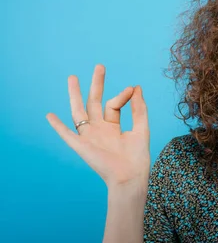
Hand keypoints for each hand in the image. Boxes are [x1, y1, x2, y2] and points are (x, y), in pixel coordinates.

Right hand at [46, 64, 150, 188]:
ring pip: (79, 112)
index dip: (123, 95)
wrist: (130, 176)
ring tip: (72, 78)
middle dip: (96, 84)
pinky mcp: (82, 146)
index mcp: (112, 126)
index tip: (132, 89)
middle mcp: (99, 129)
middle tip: (100, 66)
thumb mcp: (141, 128)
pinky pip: (67, 134)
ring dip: (75, 95)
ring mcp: (89, 136)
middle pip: (94, 102)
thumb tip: (136, 87)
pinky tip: (50, 115)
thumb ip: (138, 108)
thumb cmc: (137, 157)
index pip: (114, 104)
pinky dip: (58, 126)